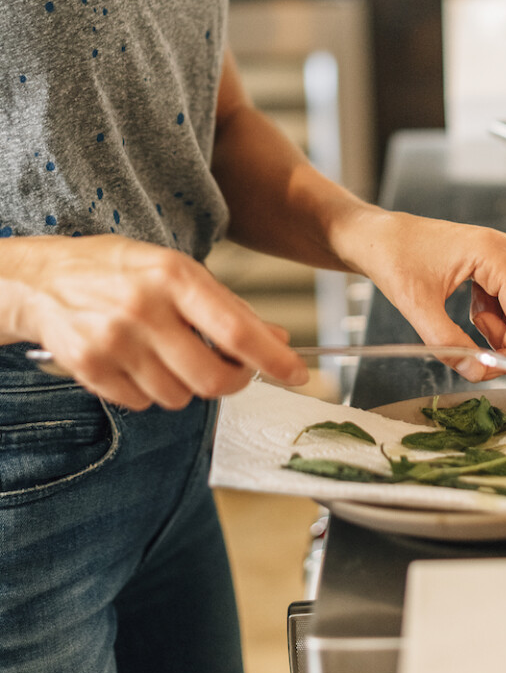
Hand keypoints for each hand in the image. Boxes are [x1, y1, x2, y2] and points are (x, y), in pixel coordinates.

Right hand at [2, 234, 308, 409]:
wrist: (43, 279)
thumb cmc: (118, 269)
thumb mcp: (175, 268)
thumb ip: (227, 305)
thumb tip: (275, 338)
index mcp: (173, 276)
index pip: (236, 330)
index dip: (273, 359)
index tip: (296, 373)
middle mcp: (144, 310)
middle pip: (212, 379)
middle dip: (233, 381)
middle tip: (233, 370)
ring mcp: (115, 344)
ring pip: (180, 397)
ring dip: (188, 385)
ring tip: (171, 353)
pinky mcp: (92, 371)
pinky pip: (144, 404)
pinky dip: (151, 391)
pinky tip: (140, 361)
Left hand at [337, 209, 505, 381]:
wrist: (380, 238)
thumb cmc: (394, 256)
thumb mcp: (417, 306)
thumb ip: (448, 344)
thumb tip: (477, 373)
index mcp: (494, 254)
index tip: (490, 367)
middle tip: (483, 354)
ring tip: (473, 330)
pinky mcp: (499, 268)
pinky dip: (501, 323)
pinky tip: (475, 319)